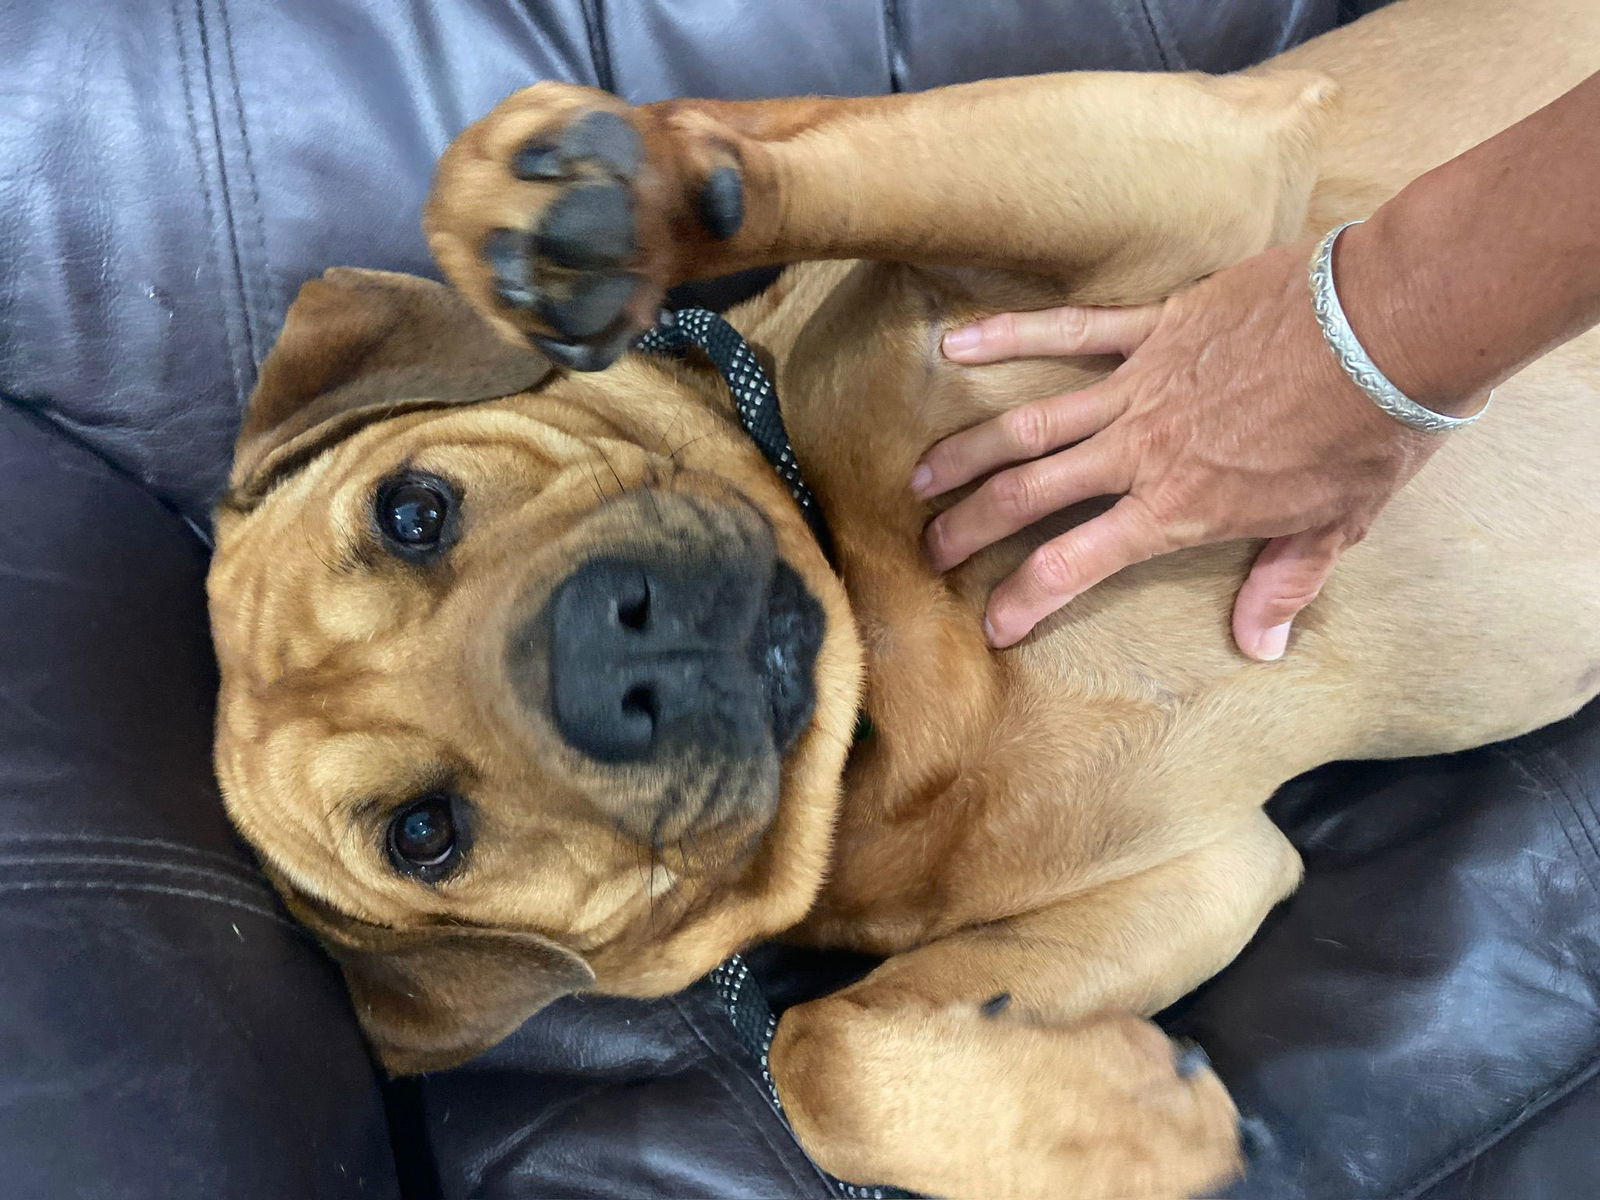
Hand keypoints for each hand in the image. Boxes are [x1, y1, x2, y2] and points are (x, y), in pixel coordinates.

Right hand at [913, 237, 1449, 658]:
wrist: (1392, 327)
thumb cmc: (1369, 432)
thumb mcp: (1333, 526)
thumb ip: (1282, 586)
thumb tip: (1260, 648)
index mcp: (1179, 508)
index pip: (1075, 564)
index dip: (1025, 599)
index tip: (992, 624)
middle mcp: (1141, 453)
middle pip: (1030, 495)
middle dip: (970, 526)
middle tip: (931, 549)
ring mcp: (1139, 386)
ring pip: (1030, 423)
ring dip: (967, 452)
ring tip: (920, 476)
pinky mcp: (1154, 328)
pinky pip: (1069, 332)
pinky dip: (1009, 336)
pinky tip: (955, 343)